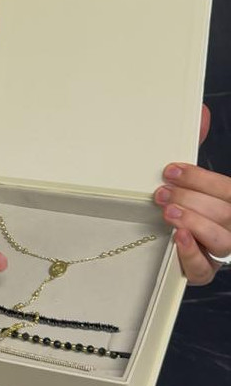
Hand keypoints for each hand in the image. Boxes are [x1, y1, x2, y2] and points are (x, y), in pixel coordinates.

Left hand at [154, 105, 230, 283]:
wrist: (182, 239)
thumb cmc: (191, 202)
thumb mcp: (194, 176)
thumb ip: (197, 146)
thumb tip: (201, 112)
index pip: (228, 190)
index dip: (200, 179)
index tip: (170, 170)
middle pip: (225, 213)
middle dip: (191, 199)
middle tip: (162, 192)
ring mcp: (222, 251)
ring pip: (221, 240)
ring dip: (193, 223)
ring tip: (168, 212)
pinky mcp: (204, 272)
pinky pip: (205, 269)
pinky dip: (191, 253)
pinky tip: (177, 238)